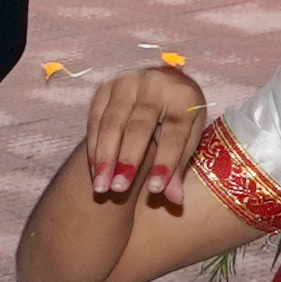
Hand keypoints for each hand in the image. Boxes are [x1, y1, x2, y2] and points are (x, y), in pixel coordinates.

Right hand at [74, 59, 219, 208]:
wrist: (162, 83)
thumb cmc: (178, 119)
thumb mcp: (187, 141)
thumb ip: (177, 168)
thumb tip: (174, 200)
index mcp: (184, 96)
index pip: (174, 133)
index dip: (165, 162)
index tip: (155, 191)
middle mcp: (156, 83)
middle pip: (139, 126)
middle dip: (128, 160)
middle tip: (119, 190)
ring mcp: (128, 82)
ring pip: (112, 123)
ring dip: (105, 157)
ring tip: (102, 187)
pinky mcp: (106, 87)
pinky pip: (95, 119)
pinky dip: (93, 147)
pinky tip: (94, 171)